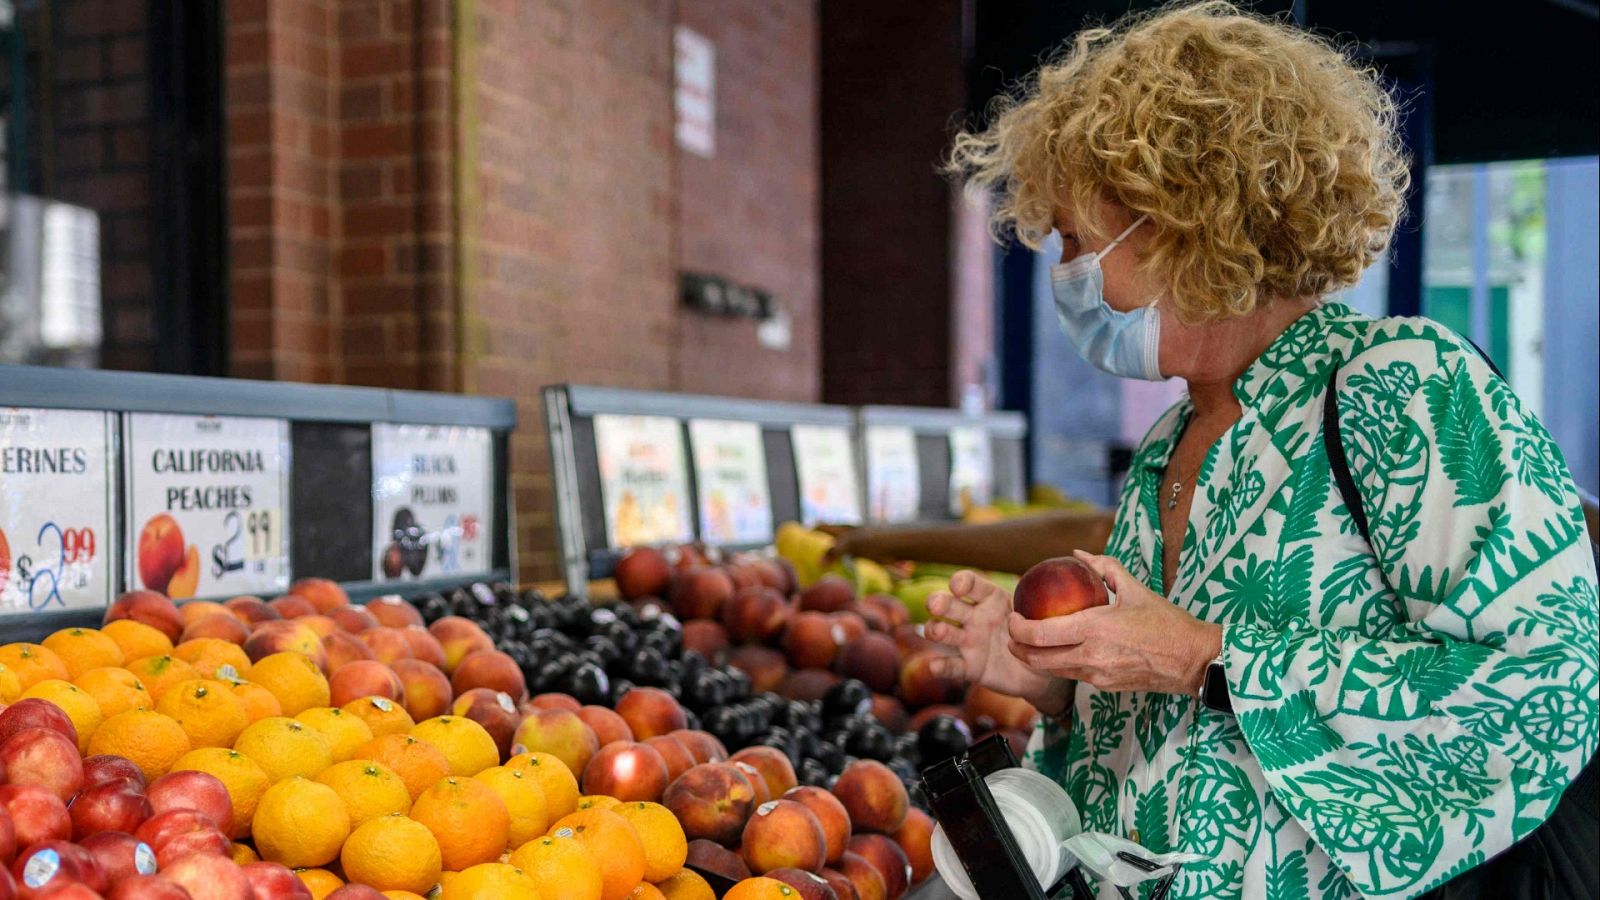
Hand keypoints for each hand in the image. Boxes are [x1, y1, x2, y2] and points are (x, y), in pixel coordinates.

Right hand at [926, 571, 1071, 713]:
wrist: (1043, 673)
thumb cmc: (1046, 635)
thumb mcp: (1052, 612)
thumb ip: (1060, 589)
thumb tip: (1083, 553)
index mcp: (991, 599)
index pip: (972, 584)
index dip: (962, 582)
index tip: (959, 585)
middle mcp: (974, 617)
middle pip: (950, 605)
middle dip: (940, 601)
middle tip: (936, 603)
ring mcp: (968, 641)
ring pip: (944, 631)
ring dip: (935, 629)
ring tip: (937, 631)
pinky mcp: (969, 666)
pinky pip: (952, 665)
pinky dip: (940, 665)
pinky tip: (934, 666)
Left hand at [1006, 551, 1221, 695]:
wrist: (1192, 660)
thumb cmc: (1165, 622)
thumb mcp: (1134, 588)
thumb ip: (1103, 567)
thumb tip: (1077, 554)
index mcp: (1094, 629)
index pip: (1040, 635)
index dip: (1017, 628)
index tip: (1012, 616)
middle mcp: (1090, 656)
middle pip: (1037, 660)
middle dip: (1016, 647)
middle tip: (1012, 632)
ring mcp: (1096, 675)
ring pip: (1051, 671)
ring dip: (1033, 658)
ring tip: (1027, 642)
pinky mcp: (1104, 687)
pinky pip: (1071, 675)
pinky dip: (1057, 664)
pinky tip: (1057, 650)